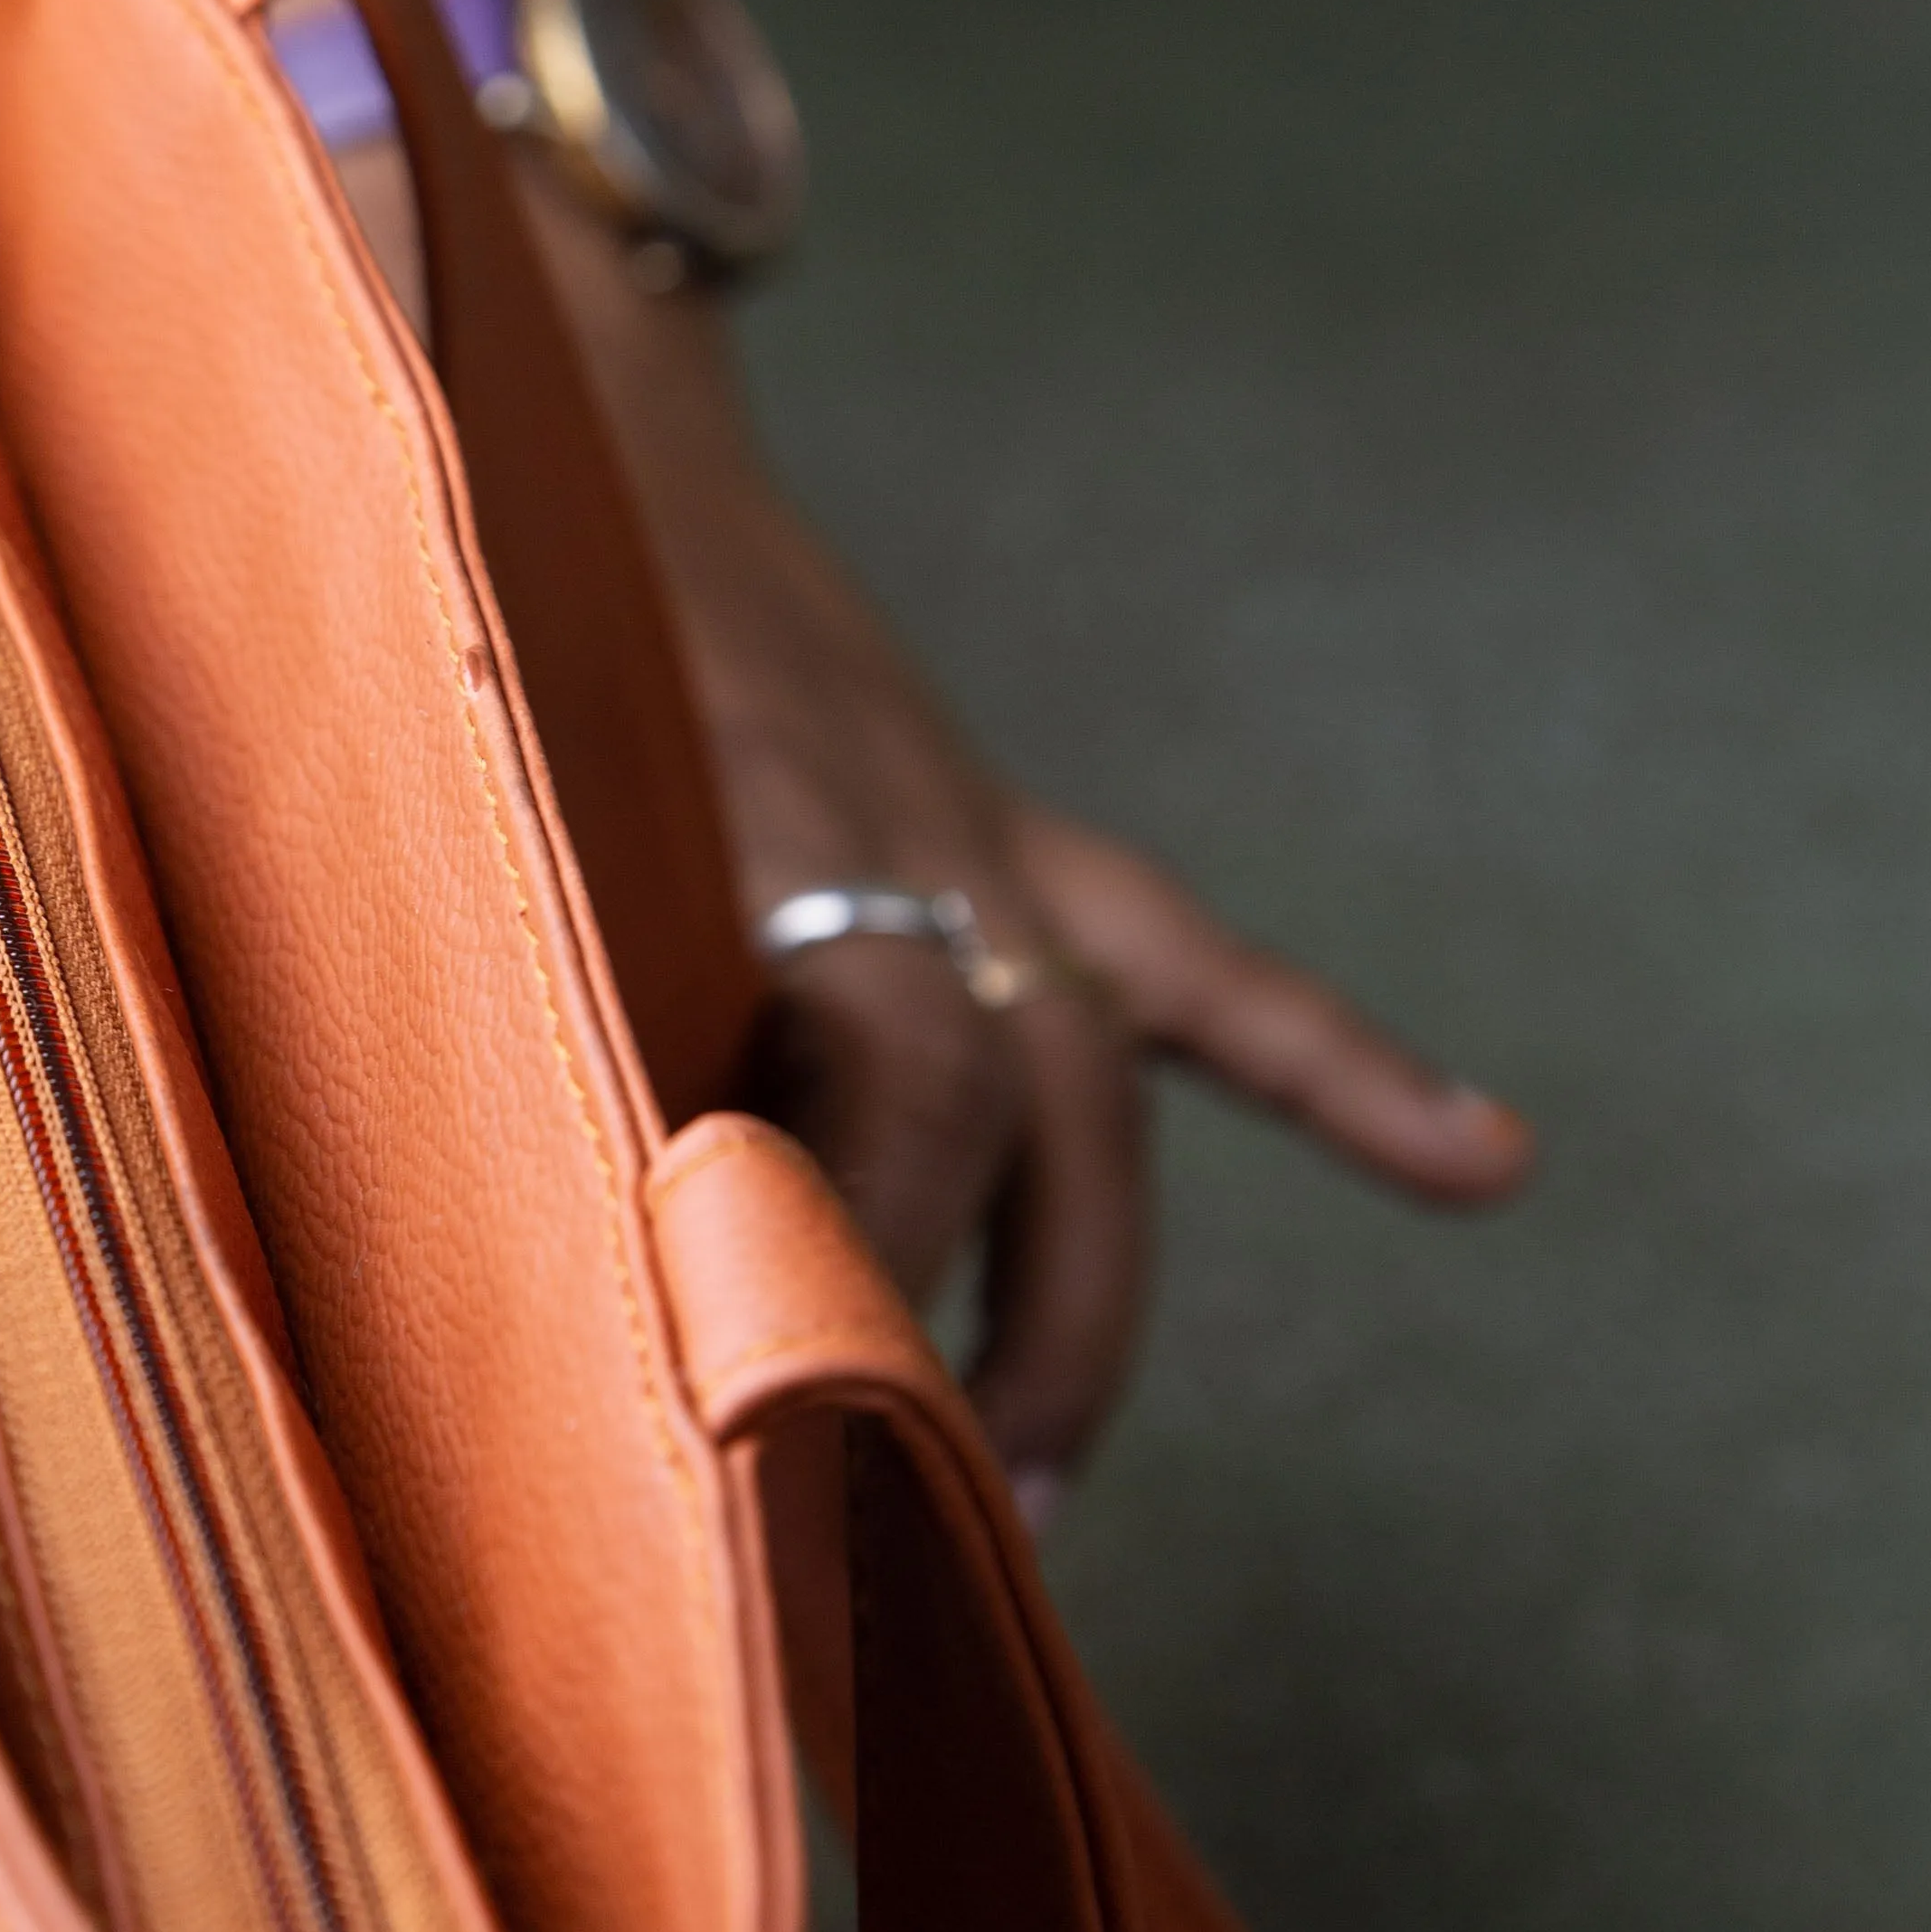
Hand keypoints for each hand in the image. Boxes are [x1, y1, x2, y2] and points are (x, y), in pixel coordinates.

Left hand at [542, 218, 1533, 1509]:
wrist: (549, 407)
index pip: (886, 1077)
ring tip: (1041, 1487)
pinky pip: (1194, 972)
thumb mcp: (448, 794)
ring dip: (1080, 1296)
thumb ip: (498, 958)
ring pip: (1093, 1090)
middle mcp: (895, 833)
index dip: (867, 1256)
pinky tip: (1483, 1165)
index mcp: (750, 816)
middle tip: (909, 1524)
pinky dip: (1336, 1071)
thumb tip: (510, 1195)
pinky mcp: (1011, 835)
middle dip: (972, 1323)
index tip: (803, 1420)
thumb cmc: (460, 627)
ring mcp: (974, 835)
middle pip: (1003, 1105)